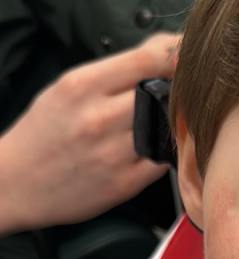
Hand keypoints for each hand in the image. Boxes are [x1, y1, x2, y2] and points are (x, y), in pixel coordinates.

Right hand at [0, 32, 180, 234]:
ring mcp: (112, 153)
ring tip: (160, 124)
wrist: (16, 183)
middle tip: (176, 97)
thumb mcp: (67, 89)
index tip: (183, 60)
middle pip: (161, 94)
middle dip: (175, 93)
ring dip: (172, 125)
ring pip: (165, 129)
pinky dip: (165, 154)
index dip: (173, 58)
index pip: (145, 60)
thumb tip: (159, 57)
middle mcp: (97, 118)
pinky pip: (161, 162)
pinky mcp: (123, 184)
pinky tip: (155, 149)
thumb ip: (112, 75)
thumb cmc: (43, 135)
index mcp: (81, 86)